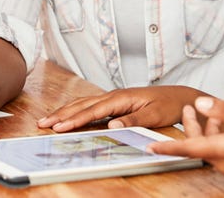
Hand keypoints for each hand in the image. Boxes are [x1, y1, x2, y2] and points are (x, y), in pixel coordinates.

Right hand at [37, 86, 202, 131]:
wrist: (180, 96)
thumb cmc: (169, 105)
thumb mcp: (154, 115)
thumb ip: (133, 120)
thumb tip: (111, 124)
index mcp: (121, 97)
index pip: (93, 110)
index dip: (74, 119)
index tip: (59, 127)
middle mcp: (114, 95)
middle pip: (82, 105)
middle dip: (61, 114)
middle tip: (42, 123)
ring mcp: (114, 98)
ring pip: (83, 104)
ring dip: (65, 112)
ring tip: (48, 120)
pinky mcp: (115, 102)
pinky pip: (91, 106)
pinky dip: (76, 111)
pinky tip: (68, 116)